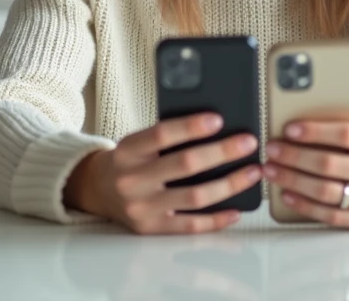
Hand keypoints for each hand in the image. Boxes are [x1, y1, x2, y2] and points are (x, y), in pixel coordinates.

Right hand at [65, 112, 260, 234]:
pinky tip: (236, 209)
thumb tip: (214, 127)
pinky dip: (216, 219)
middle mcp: (132, 180)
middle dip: (222, 152)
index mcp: (127, 151)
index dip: (191, 127)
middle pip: (185, 165)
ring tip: (252, 172)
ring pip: (194, 197)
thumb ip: (166, 137)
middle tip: (249, 143)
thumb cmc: (128, 160)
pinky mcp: (151, 229)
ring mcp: (142, 208)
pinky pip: (190, 226)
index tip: (218, 119)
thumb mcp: (136, 142)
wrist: (96, 190)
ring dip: (229, 184)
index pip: (161, 134)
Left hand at [262, 122, 348, 229]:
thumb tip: (303, 131)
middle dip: (294, 157)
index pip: (346, 135)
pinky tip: (289, 195)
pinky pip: (333, 216)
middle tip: (272, 150)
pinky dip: (306, 206)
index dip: (315, 131)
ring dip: (293, 181)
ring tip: (272, 171)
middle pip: (330, 165)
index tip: (290, 128)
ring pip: (328, 192)